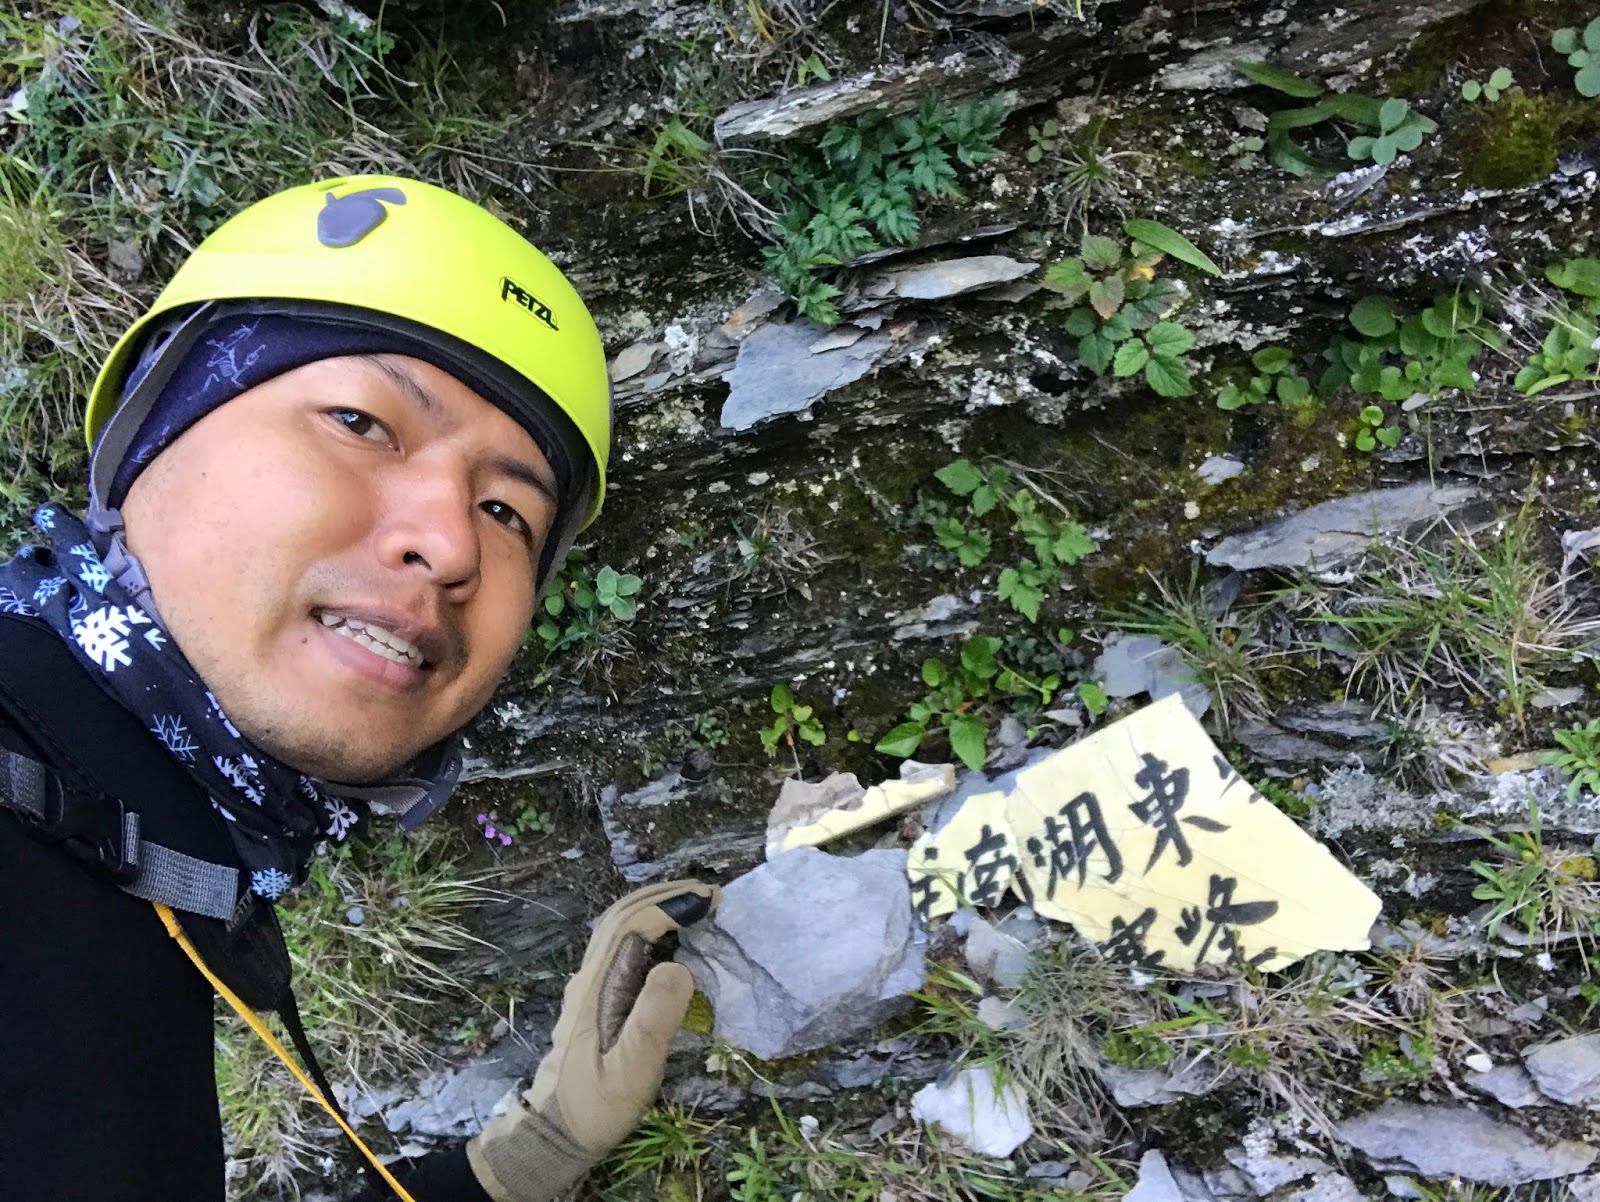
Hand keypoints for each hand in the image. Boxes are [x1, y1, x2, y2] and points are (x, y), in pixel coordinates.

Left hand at [466, 880, 718, 1201]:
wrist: (555, 1133)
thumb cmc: (597, 1104)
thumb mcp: (632, 1069)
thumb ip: (653, 1017)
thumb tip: (678, 966)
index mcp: (597, 986)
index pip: (632, 924)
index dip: (670, 903)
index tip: (710, 900)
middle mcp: (589, 976)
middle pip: (621, 914)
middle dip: (665, 894)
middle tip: (711, 894)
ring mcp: (589, 984)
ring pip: (618, 926)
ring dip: (655, 905)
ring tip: (696, 905)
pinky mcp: (595, 995)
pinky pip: (620, 944)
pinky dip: (648, 925)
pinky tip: (671, 938)